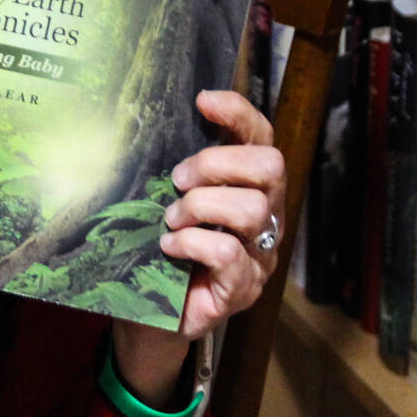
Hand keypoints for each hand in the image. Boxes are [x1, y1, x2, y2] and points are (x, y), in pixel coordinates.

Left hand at [112, 90, 285, 404]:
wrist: (146, 314)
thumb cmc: (157, 249)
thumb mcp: (162, 200)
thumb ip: (173, 169)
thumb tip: (149, 122)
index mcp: (247, 187)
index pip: (262, 138)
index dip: (239, 114)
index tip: (203, 101)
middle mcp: (265, 217)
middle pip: (270, 167)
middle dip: (218, 164)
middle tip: (178, 180)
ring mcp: (259, 255)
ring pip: (253, 209)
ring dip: (201, 207)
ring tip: (171, 220)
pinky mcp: (243, 289)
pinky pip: (229, 253)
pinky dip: (194, 243)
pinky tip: (170, 247)